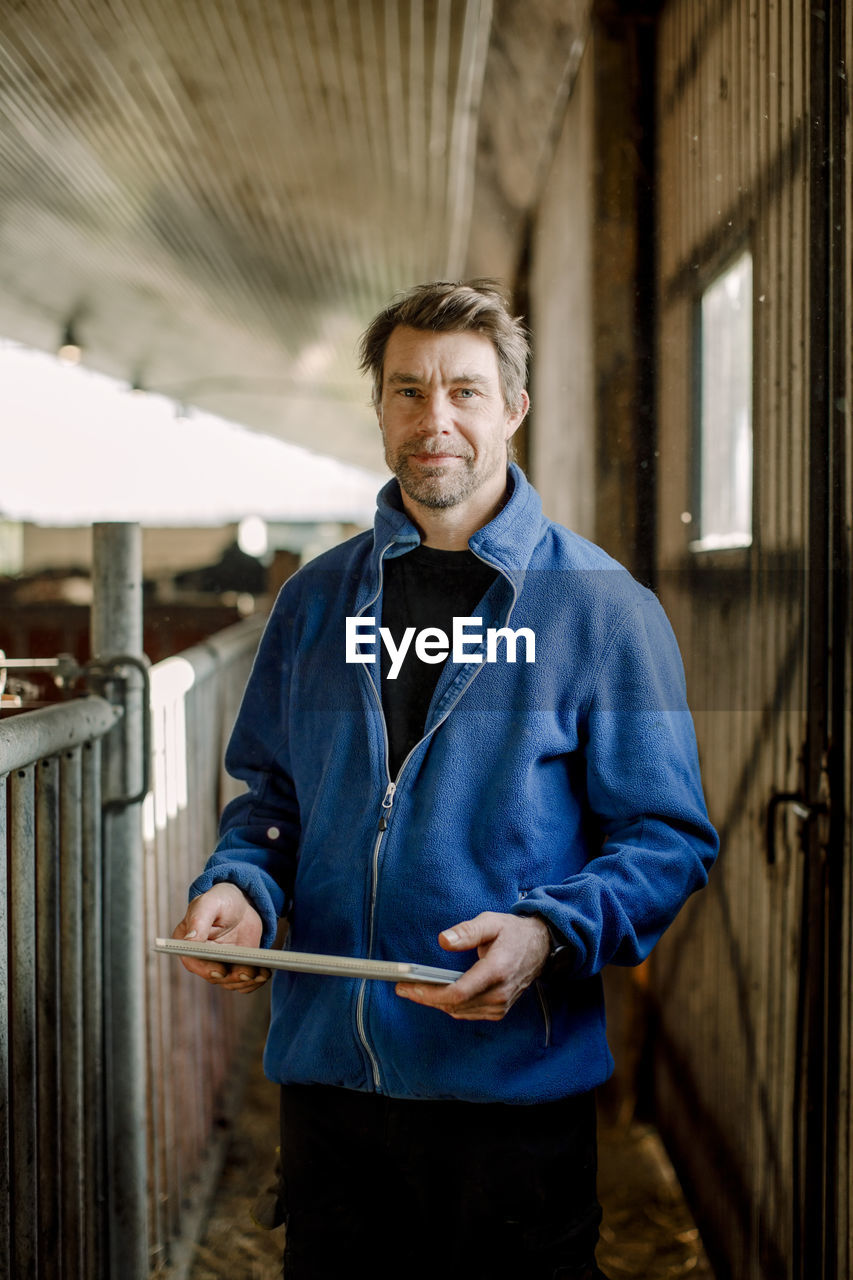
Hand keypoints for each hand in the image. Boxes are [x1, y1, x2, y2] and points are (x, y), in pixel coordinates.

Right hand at [172, 883, 270, 992]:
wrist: (240, 904)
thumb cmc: (220, 899)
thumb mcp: (209, 903)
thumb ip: (198, 920)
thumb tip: (190, 940)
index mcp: (188, 943)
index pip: (193, 961)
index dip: (206, 969)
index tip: (220, 971)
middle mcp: (202, 959)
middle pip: (215, 976)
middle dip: (232, 977)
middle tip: (248, 972)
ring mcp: (220, 965)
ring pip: (231, 982)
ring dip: (246, 980)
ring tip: (261, 973)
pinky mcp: (236, 968)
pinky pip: (244, 982)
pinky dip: (255, 981)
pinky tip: (264, 973)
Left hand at [395, 912, 550, 1019]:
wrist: (541, 947)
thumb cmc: (513, 932)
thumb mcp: (491, 922)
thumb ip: (467, 931)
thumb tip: (443, 941)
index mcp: (497, 970)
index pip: (458, 992)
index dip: (429, 993)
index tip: (408, 986)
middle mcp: (499, 992)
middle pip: (455, 1005)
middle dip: (426, 997)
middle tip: (403, 987)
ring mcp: (501, 1004)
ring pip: (460, 1011)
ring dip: (436, 1003)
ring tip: (415, 990)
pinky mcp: (499, 1010)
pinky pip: (469, 1012)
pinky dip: (451, 1006)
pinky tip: (437, 995)